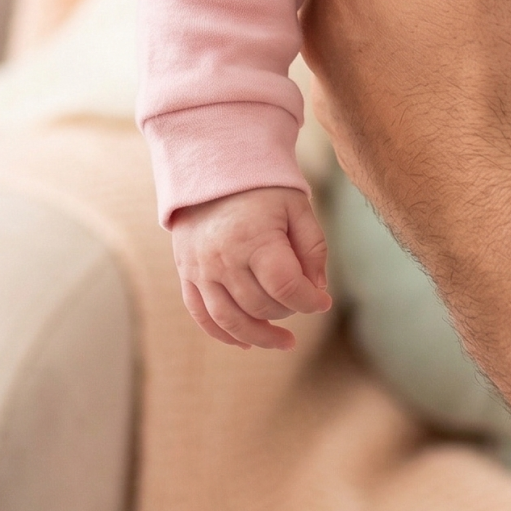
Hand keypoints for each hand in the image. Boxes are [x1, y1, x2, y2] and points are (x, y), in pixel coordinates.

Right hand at [171, 184, 331, 348]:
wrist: (213, 168)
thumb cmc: (263, 188)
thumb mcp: (297, 208)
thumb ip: (312, 248)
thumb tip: (317, 290)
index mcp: (254, 239)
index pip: (285, 286)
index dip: (309, 301)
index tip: (323, 303)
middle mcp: (223, 259)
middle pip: (259, 305)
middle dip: (288, 311)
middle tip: (303, 302)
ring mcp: (200, 270)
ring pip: (229, 320)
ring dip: (259, 337)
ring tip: (284, 342)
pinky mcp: (187, 274)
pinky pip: (201, 315)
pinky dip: (223, 334)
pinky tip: (246, 343)